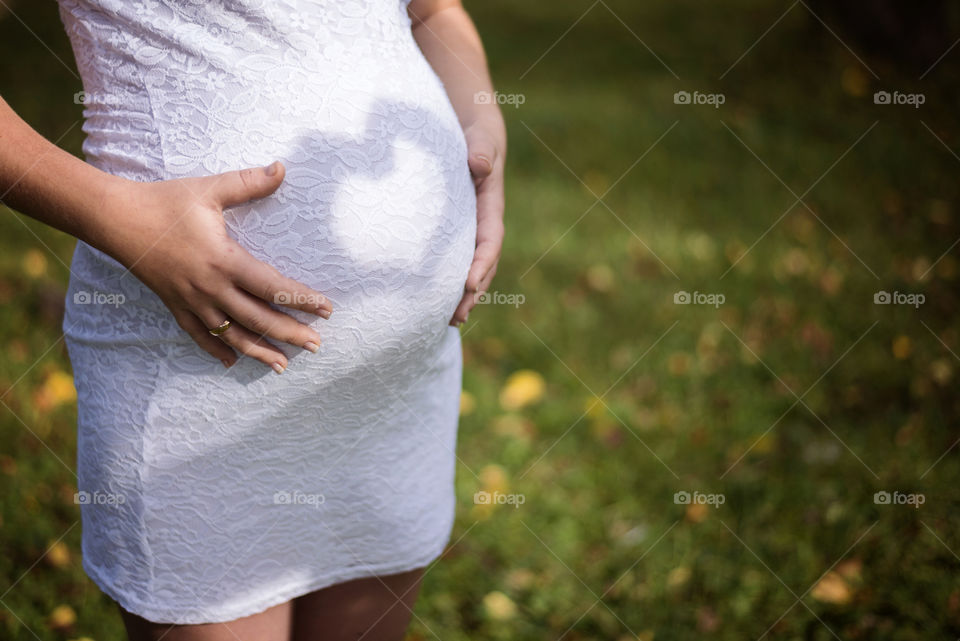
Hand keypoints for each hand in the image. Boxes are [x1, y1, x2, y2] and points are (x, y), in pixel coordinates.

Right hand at [96, 162, 331, 371]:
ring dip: (259, 351)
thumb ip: (248, 183)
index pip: (273, 287)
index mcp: (224, 260)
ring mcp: (192, 301)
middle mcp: (211, 288)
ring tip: (283, 365)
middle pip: (258, 318)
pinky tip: (233, 362)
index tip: (327, 309)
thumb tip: (281, 167)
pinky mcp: (175, 306)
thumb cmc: (165, 201)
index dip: (302, 300)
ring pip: (231, 334)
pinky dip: (216, 350)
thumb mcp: (209, 189)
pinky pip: (199, 335)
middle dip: (290, 333)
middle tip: (317, 345)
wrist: (115, 218)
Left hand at [450, 121, 504, 325]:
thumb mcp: (481, 140)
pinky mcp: (459, 233)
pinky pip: (459, 262)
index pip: (490, 240)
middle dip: (473, 292)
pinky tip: (439, 304)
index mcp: (491, 207)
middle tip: (459, 315)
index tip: (469, 284)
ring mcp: (472, 231)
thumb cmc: (476, 138)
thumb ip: (482, 151)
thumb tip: (480, 164)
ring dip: (465, 296)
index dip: (482, 264)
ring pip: (473, 268)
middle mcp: (485, 224)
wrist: (475, 136)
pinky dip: (453, 284)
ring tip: (451, 321)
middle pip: (484, 264)